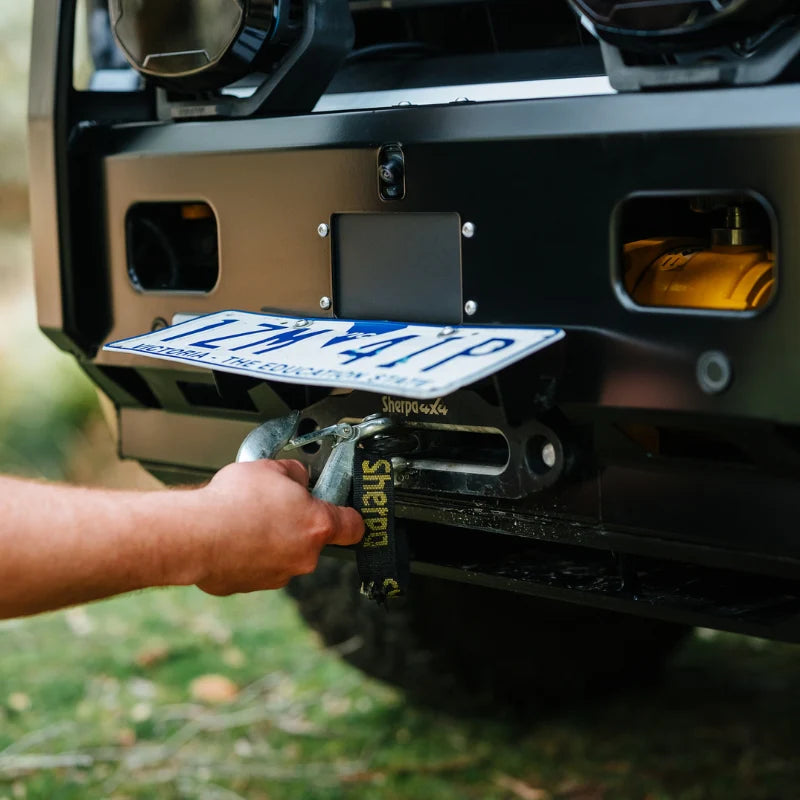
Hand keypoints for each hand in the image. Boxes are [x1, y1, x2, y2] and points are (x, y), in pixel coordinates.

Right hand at [189, 459, 363, 595]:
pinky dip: (247, 553)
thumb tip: (297, 478)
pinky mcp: (250, 586)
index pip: (354, 527)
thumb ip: (294, 474)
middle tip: (274, 505)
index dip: (350, 517)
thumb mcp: (271, 468)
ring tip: (245, 519)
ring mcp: (277, 575)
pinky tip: (231, 536)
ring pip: (283, 553)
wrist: (193, 536)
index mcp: (317, 526)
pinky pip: (255, 566)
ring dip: (270, 539)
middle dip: (296, 523)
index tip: (346, 513)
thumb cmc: (231, 503)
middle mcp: (303, 556)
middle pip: (312, 539)